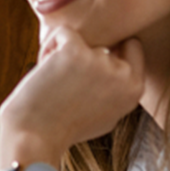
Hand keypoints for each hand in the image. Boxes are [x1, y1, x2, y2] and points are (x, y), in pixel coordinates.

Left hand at [0, 28, 143, 160]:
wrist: (35, 138)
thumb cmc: (64, 128)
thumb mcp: (106, 113)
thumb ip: (116, 88)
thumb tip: (115, 56)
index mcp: (134, 90)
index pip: (131, 46)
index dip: (109, 50)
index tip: (86, 67)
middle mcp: (123, 75)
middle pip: (101, 44)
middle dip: (82, 56)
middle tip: (66, 83)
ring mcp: (101, 61)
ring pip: (81, 37)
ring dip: (62, 54)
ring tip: (53, 82)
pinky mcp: (76, 51)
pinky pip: (62, 32)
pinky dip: (48, 46)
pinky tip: (43, 70)